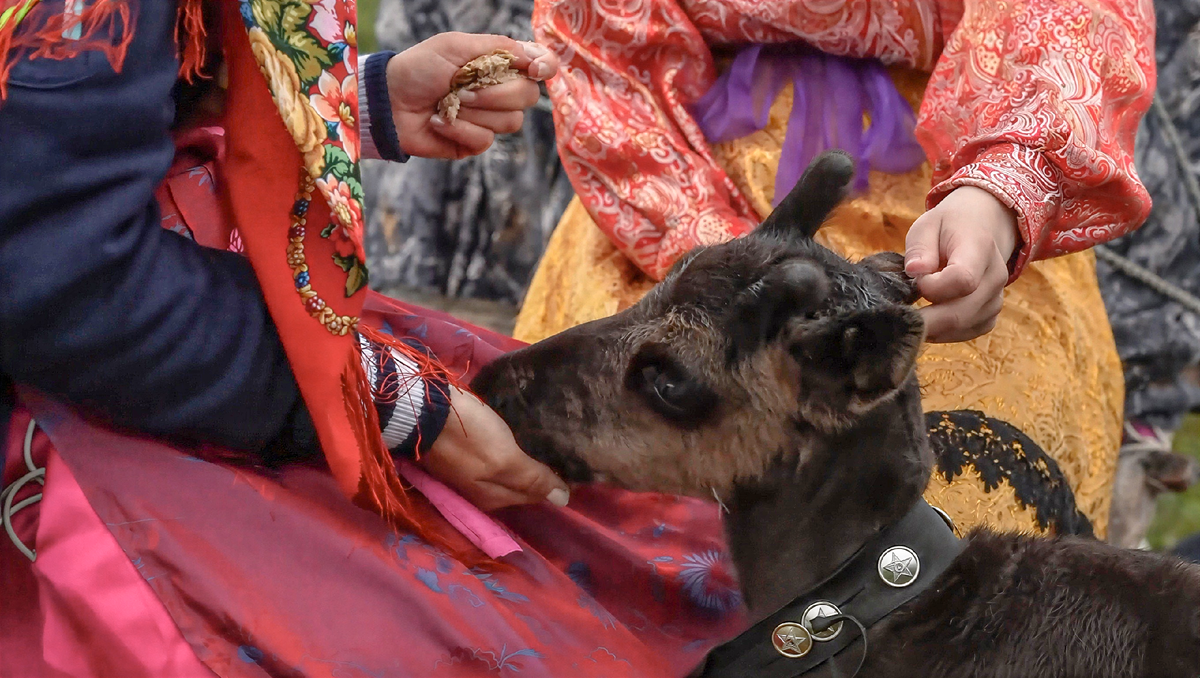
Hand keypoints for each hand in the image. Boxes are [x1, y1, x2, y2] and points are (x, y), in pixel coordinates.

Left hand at [385, 33, 558, 159]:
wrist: (389, 101)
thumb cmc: (420, 68)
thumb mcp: (456, 46)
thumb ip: (497, 47)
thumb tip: (535, 57)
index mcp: (499, 64)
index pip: (539, 67)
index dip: (544, 68)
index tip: (534, 69)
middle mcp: (499, 92)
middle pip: (528, 97)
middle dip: (495, 93)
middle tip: (462, 88)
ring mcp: (489, 119)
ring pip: (510, 122)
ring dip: (474, 112)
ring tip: (448, 103)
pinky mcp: (474, 142)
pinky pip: (485, 140)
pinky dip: (459, 128)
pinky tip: (439, 121)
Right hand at [422, 387, 569, 511]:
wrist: (424, 408)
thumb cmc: (469, 435)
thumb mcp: (504, 460)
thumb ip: (532, 480)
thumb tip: (563, 501)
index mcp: (493, 499)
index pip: (535, 494)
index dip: (555, 481)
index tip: (576, 461)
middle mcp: (481, 491)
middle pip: (521, 484)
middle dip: (541, 472)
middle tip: (565, 449)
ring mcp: (470, 470)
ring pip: (508, 469)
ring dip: (526, 458)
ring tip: (547, 439)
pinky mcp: (463, 449)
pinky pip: (495, 453)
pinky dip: (510, 446)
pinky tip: (519, 432)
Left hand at [903, 186, 1019, 342]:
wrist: (977, 229)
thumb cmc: (946, 228)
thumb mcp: (926, 226)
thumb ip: (920, 248)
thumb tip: (916, 270)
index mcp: (980, 247)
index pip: (962, 279)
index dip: (934, 287)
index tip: (916, 282)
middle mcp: (995, 276)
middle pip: (962, 312)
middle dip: (926, 320)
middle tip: (898, 319)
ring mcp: (996, 298)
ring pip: (964, 326)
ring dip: (933, 328)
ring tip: (910, 317)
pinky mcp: (990, 314)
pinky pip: (967, 332)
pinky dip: (945, 333)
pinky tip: (929, 322)